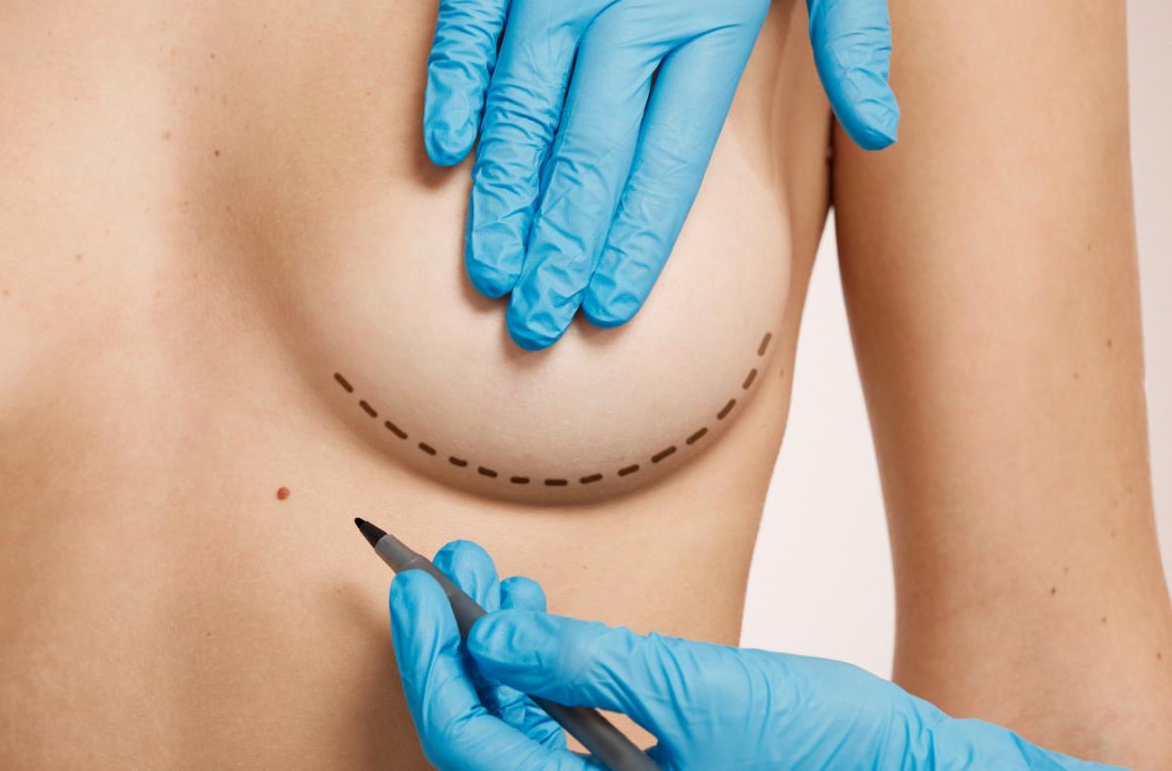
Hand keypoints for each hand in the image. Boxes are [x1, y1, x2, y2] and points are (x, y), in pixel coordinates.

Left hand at [389, 540, 1120, 769]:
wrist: (910, 770)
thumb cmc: (826, 748)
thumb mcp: (696, 691)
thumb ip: (587, 664)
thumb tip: (490, 635)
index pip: (474, 748)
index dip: (433, 667)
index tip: (413, 592)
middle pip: (486, 740)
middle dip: (456, 650)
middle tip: (441, 573)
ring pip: (520, 731)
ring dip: (497, 653)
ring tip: (485, 578)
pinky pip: (564, 727)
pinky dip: (544, 669)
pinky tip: (535, 618)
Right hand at [423, 0, 898, 349]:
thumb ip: (859, 24)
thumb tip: (885, 131)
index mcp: (711, 10)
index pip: (668, 155)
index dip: (634, 236)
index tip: (608, 305)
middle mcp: (627, 0)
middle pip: (589, 149)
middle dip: (562, 246)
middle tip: (537, 326)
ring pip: (522, 104)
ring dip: (503, 197)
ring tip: (491, 273)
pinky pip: (466, 19)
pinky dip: (453, 85)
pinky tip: (445, 158)